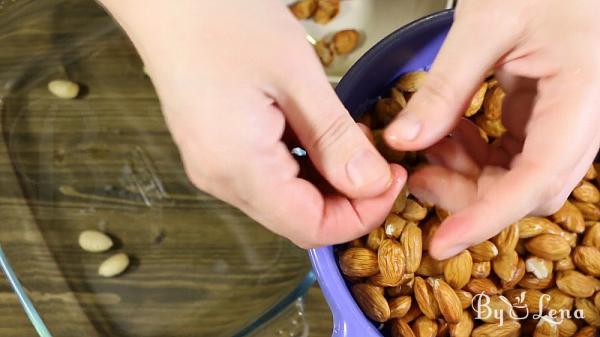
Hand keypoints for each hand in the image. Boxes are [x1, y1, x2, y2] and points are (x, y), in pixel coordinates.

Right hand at [100, 0, 405, 247]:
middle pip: (298, 219)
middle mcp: (221, 178)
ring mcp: (215, 167)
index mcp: (238, 167)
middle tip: (379, 160)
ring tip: (351, 141)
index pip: (311, 227)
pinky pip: (268, 178)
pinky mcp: (217, 152)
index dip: (361, 215)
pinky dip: (304, 166)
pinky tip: (319, 135)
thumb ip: (335, 139)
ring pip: (286, 201)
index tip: (392, 181)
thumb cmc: (222, 19)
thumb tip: (371, 184)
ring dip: (328, 182)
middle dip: (349, 200)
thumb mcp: (296, 76)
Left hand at [384, 0, 599, 258]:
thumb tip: (403, 142)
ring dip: (468, 176)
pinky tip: (446, 135)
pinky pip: (513, 153)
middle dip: (470, 197)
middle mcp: (584, 118)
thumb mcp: (486, 24)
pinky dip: (476, 154)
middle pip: (530, 187)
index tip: (443, 242)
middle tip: (417, 181)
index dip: (488, 216)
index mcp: (584, 95)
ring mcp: (568, 120)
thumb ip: (445, 88)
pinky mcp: (550, 115)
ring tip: (425, 151)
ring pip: (519, 176)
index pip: (539, 176)